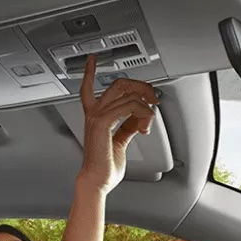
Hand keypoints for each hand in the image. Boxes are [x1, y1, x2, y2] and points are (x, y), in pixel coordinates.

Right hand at [77, 55, 158, 194]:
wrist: (97, 181)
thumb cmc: (105, 168)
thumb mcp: (120, 141)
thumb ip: (128, 126)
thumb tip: (139, 116)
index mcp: (94, 117)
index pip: (88, 88)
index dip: (89, 71)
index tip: (93, 59)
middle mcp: (94, 114)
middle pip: (118, 84)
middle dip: (140, 86)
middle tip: (153, 96)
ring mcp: (97, 117)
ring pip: (128, 94)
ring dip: (146, 105)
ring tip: (150, 120)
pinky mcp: (103, 123)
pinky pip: (129, 107)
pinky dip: (143, 113)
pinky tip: (145, 125)